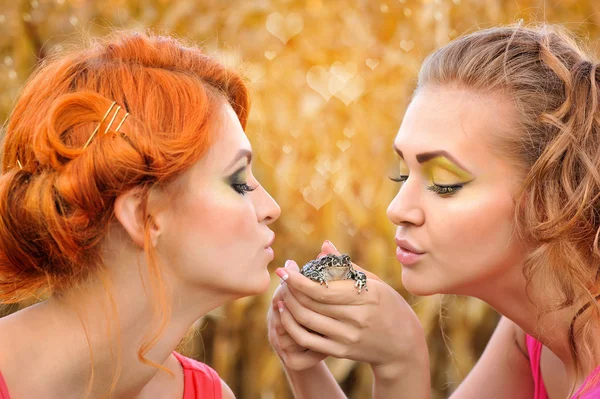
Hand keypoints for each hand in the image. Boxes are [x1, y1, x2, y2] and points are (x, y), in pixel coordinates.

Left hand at [275, 241, 428, 380]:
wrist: (402, 345)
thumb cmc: (388, 306)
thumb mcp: (374, 283)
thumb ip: (347, 266)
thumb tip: (324, 246)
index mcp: (367, 297)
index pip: (323, 289)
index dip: (299, 280)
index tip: (284, 268)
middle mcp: (357, 319)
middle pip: (312, 304)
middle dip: (290, 289)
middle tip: (282, 277)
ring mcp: (348, 338)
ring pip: (306, 321)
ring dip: (288, 306)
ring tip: (282, 293)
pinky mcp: (341, 352)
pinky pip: (308, 340)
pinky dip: (292, 326)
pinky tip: (286, 314)